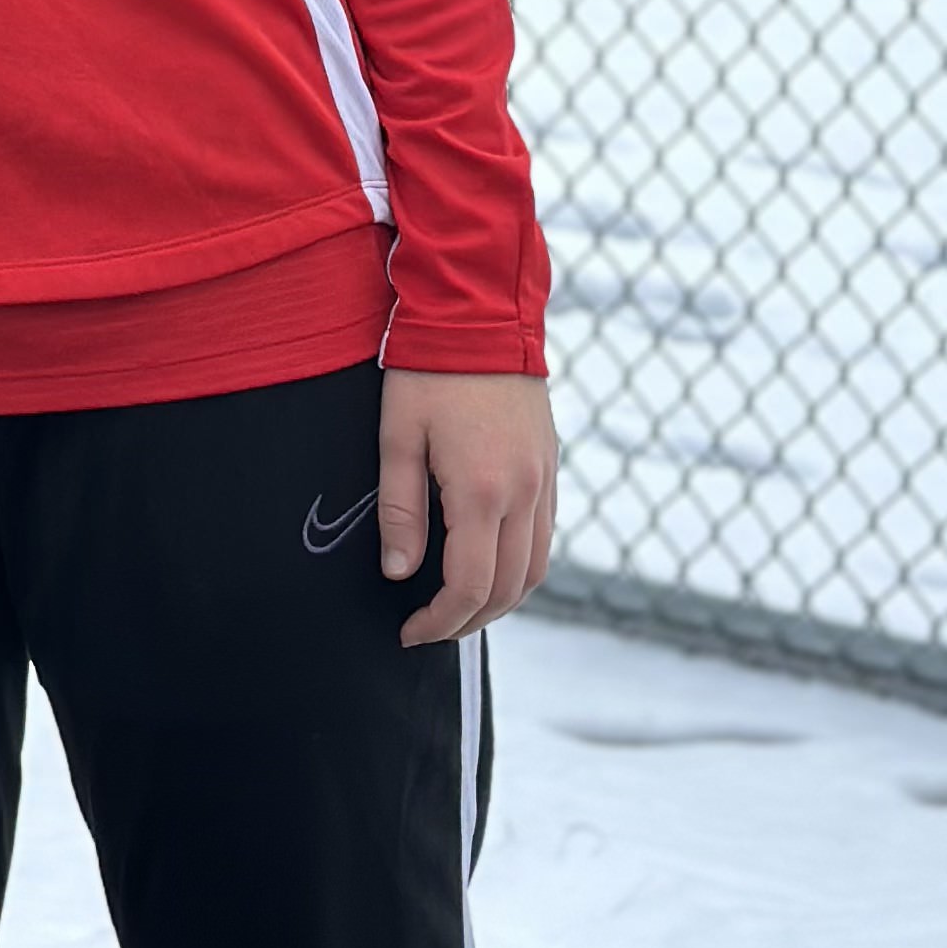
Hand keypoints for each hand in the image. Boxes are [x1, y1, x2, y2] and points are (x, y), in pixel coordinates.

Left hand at [377, 369, 557, 648]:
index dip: (439, 622)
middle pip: (509, 589)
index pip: (469, 586)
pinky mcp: (550, 466)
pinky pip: (545, 536)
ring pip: (536, 569)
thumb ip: (400, 511)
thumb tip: (399, 573)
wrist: (481, 315)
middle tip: (428, 629)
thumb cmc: (427, 372)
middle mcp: (524, 493)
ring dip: (501, 600)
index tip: (409, 632)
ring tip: (458, 608)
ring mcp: (544, 480)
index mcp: (482, 491)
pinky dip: (521, 567)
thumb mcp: (397, 438)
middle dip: (468, 621)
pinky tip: (489, 565)